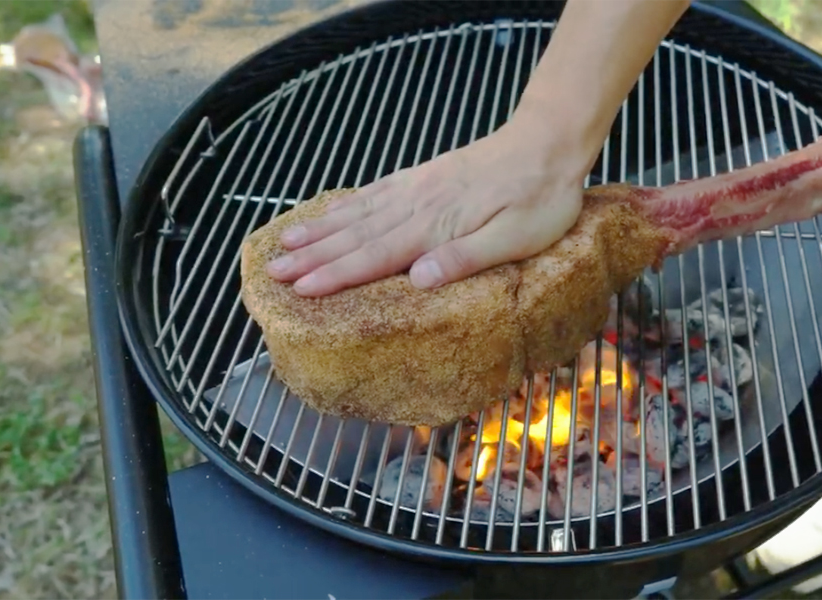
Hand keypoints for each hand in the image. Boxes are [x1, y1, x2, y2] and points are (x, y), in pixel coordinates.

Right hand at [266, 118, 589, 296]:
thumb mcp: (517, 238)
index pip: (376, 256)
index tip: (301, 290)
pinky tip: (330, 212)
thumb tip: (419, 279)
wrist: (547, 143)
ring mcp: (417, 188)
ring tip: (285, 242)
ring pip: (358, 213)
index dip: (336, 275)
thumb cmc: (540, 198)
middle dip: (312, 257)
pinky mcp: (423, 176)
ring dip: (319, 230)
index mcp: (437, 227)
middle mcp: (418, 206)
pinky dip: (346, 204)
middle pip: (355, 235)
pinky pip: (375, 191)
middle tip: (274, 272)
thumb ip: (466, 258)